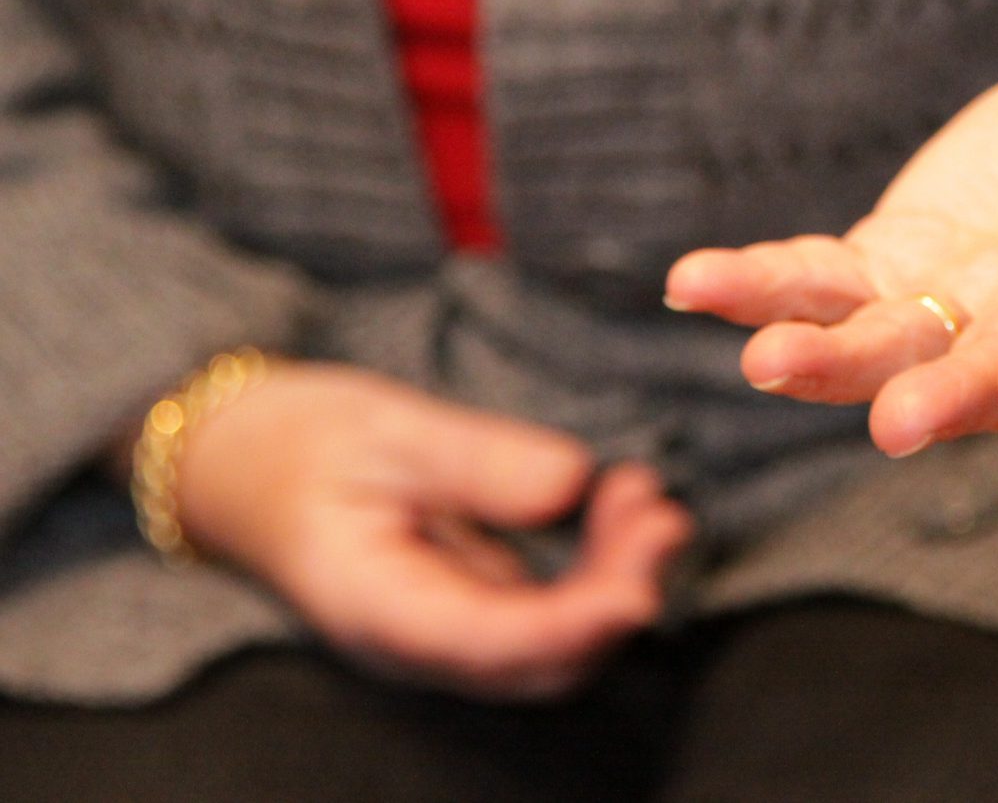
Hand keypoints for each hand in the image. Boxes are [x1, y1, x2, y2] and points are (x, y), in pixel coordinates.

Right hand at [172, 363, 690, 697]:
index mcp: (379, 607)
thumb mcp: (386, 429)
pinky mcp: (478, 604)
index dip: (572, 626)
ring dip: (618, 579)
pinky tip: (625, 503)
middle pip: (540, 660)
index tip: (637, 590)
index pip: (490, 644)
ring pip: (557, 642)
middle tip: (662, 516)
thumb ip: (477, 461)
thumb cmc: (303, 444)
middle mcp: (421, 640)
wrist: (244, 464)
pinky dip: (601, 565)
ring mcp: (452, 629)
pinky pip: (554, 609)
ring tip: (649, 499)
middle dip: (616, 597)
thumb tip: (571, 481)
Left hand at [665, 0, 997, 457]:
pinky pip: (816, 283)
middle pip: (987, 367)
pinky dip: (758, 284)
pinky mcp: (890, 266)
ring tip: (765, 362)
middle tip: (898, 425)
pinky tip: (691, 283)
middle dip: (943, 394)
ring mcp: (955, 300)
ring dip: (829, 359)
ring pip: (888, 346)